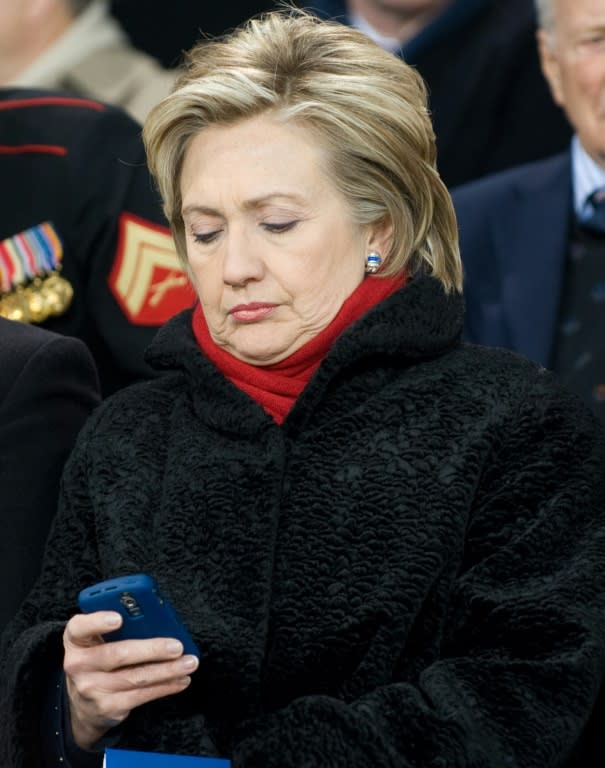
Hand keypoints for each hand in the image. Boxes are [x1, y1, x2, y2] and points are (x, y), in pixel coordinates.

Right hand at [63, 611, 198, 748]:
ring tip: (189, 662)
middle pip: (117, 654)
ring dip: (167, 670)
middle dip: (152, 650)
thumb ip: (120, 626)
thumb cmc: (99, 658)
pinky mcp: (107, 707)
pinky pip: (141, 696)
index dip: (98, 622)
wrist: (83, 704)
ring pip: (135, 677)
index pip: (80, 627)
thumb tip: (159, 619)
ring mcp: (91, 688)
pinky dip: (165, 686)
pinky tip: (180, 679)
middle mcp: (78, 664)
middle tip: (177, 646)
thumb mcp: (98, 639)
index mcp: (76, 639)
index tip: (119, 618)